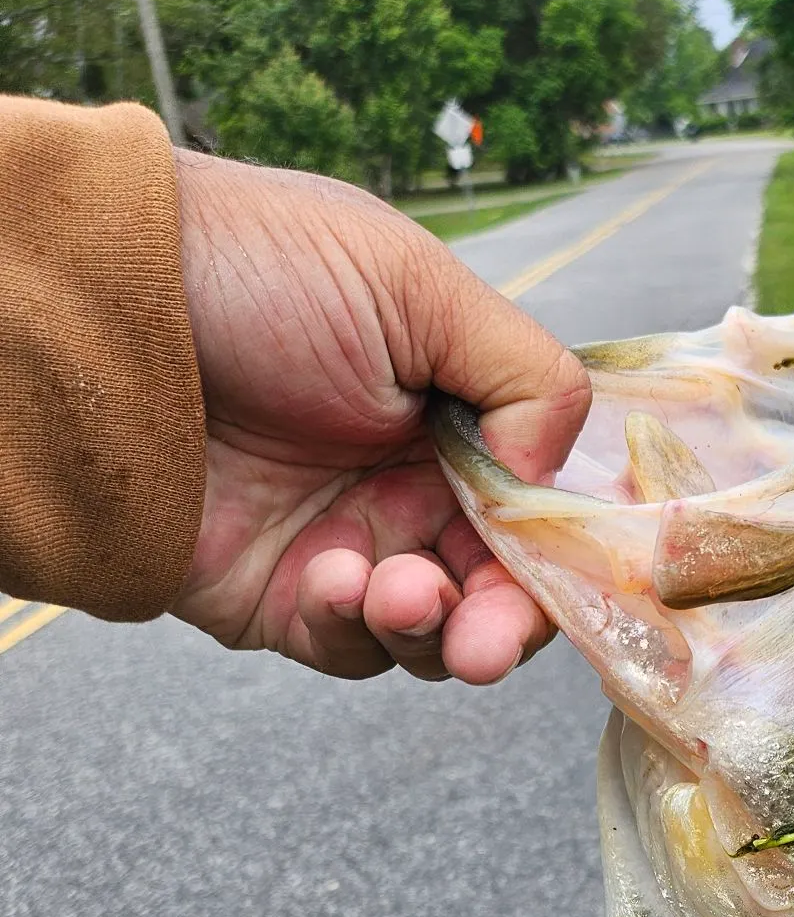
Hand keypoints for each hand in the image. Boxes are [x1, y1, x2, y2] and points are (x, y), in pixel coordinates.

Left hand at [169, 149, 589, 682]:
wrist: (99, 305)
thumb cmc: (259, 270)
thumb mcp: (417, 287)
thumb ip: (525, 377)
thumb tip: (553, 478)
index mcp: (458, 417)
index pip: (540, 508)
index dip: (564, 553)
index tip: (570, 579)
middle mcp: (412, 488)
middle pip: (501, 588)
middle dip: (509, 623)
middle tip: (491, 643)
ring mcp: (349, 546)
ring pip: (434, 636)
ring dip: (433, 628)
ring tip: (401, 591)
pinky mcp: (279, 598)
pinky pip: (348, 647)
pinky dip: (357, 628)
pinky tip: (334, 579)